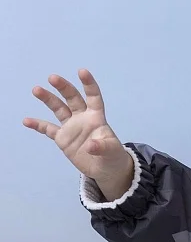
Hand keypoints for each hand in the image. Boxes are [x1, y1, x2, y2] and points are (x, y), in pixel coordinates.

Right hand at [22, 69, 130, 185]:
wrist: (104, 169)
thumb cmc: (113, 155)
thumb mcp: (112, 150)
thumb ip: (102, 146)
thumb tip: (90, 146)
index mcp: (96, 117)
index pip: (93, 97)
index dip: (89, 84)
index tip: (82, 71)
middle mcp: (82, 117)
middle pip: (72, 98)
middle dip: (63, 87)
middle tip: (52, 78)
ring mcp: (71, 127)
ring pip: (58, 108)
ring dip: (48, 99)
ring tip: (36, 90)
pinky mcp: (63, 138)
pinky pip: (48, 129)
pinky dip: (38, 125)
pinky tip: (26, 121)